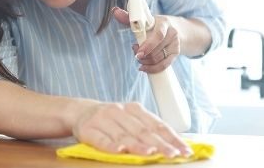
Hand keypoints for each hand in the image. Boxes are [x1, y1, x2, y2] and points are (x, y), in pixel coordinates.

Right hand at [72, 101, 191, 157]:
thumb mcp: (130, 118)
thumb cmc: (111, 119)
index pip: (156, 124)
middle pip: (142, 130)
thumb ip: (147, 128)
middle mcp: (119, 111)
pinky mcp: (88, 130)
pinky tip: (119, 151)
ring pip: (123, 135)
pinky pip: (101, 139)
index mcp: (134, 108)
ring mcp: (103, 119)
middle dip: (160, 144)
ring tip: (151, 153)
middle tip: (173, 155)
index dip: (171, 137)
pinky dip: (110, 146)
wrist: (79, 111)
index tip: (184, 149)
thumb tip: (175, 144)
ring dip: (138, 145)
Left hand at [112, 7, 180, 72]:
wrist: (176, 29)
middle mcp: (172, 33)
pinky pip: (164, 65)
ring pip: (158, 58)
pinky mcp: (176, 54)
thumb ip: (129, 18)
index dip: (147, 45)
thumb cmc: (155, 24)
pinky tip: (144, 67)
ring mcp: (175, 44)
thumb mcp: (145, 20)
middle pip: (156, 50)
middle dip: (143, 55)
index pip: (158, 35)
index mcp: (164, 23)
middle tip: (136, 54)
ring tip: (139, 58)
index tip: (137, 52)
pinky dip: (152, 68)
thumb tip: (114, 11)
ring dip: (145, 61)